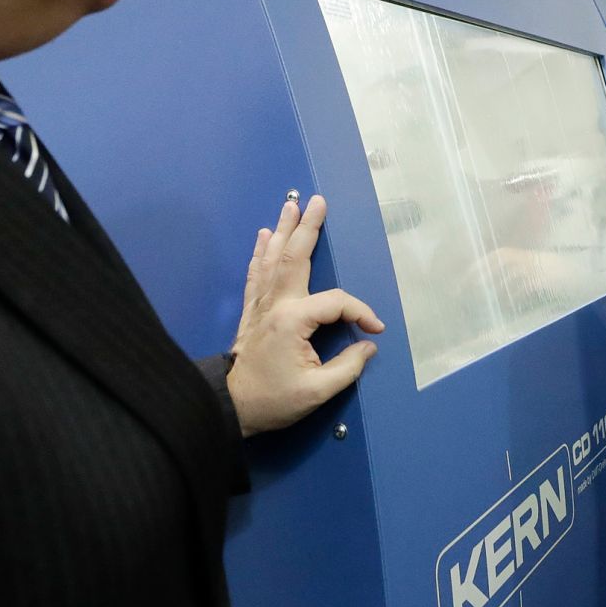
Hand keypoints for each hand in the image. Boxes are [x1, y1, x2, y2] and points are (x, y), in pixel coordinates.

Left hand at [226, 195, 384, 435]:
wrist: (230, 406)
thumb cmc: (274, 400)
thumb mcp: (318, 391)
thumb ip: (347, 367)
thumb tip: (368, 345)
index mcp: (294, 320)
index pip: (336, 302)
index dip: (360, 312)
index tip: (375, 330)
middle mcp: (276, 304)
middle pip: (296, 257)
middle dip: (308, 227)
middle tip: (317, 201)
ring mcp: (260, 305)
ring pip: (273, 258)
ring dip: (283, 229)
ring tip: (290, 205)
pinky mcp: (252, 311)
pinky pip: (257, 273)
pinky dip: (261, 252)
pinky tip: (264, 235)